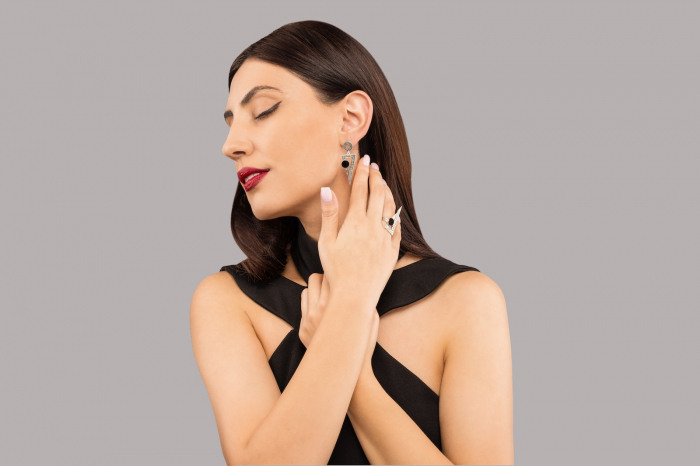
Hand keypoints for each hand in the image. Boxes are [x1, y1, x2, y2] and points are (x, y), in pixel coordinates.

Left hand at [300, 271, 379, 376]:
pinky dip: (310, 304)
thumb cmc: (363, 344)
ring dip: (315, 290)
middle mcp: (318, 310)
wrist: (347, 372)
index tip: (343, 275)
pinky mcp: (302, 329)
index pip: (330, 276)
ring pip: (305, 290)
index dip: (337, 273)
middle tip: (334, 283)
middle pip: (314, 279)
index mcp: (335, 305)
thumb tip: (361, 285)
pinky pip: (302, 306)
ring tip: (326, 296)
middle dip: (325, 277)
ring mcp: (307, 320)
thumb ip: (364, 300)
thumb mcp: (371, 318)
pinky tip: (321, 310)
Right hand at [319, 155, 401, 310]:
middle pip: (377, 194)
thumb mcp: (327, 241)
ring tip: (383, 183)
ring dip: (387, 192)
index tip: (364, 160)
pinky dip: (395, 214)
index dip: (362, 172)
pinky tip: (392, 210)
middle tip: (374, 166)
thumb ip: (329, 214)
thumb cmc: (336, 270)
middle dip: (376, 177)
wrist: (355, 294)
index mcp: (355, 222)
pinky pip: (397, 226)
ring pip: (390, 207)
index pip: (360, 190)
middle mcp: (373, 226)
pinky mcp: (392, 250)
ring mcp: (385, 238)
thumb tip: (327, 190)